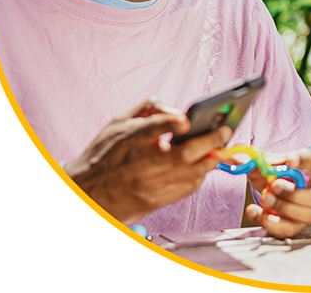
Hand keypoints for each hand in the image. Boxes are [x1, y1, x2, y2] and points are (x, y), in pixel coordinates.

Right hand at [64, 97, 230, 224]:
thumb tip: (179, 110)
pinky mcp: (156, 202)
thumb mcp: (118, 122)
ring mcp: (150, 185)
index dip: (172, 122)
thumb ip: (150, 108)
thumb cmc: (104, 155)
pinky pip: (188, 187)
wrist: (85, 195)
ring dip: (212, 157)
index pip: (154, 128)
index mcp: (130, 139)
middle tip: (225, 130)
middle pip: (185, 153)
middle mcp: (141, 164)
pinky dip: (201, 174)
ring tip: (220, 145)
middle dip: (212, 140)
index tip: (187, 119)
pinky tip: (204, 164)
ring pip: (193, 172)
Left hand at [243, 148, 310, 237]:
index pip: (308, 159)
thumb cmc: (272, 177)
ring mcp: (309, 210)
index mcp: (304, 167)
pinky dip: (270, 222)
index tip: (290, 160)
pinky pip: (289, 229)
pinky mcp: (298, 226)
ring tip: (265, 199)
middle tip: (274, 186)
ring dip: (284, 208)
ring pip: (310, 216)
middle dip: (294, 193)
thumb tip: (239, 161)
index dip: (300, 160)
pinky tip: (256, 212)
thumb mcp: (261, 166)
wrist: (270, 193)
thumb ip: (252, 162)